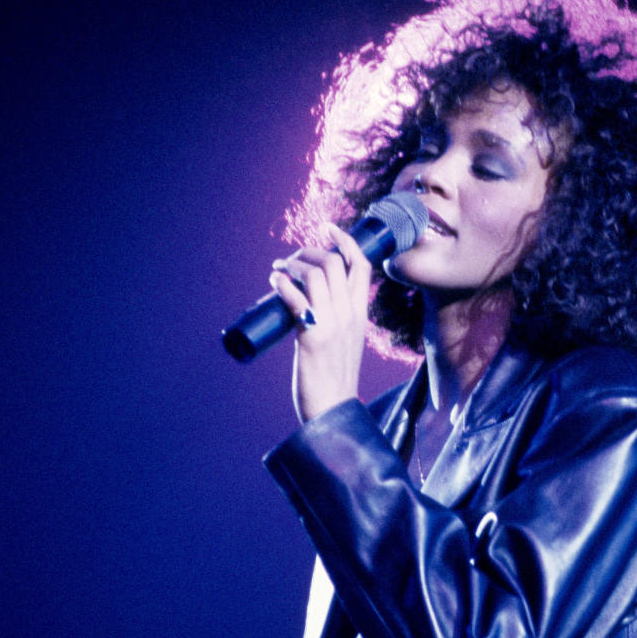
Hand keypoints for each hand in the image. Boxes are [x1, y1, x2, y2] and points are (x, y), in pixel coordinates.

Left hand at [268, 223, 371, 422]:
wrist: (332, 410)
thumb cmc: (334, 378)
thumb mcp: (346, 341)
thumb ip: (337, 319)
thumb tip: (309, 299)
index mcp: (360, 314)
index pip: (362, 266)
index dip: (346, 241)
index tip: (329, 228)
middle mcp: (350, 315)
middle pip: (335, 263)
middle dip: (308, 252)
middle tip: (290, 259)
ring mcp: (332, 324)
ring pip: (315, 274)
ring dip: (291, 264)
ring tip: (278, 270)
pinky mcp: (312, 336)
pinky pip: (297, 298)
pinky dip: (282, 283)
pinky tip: (274, 282)